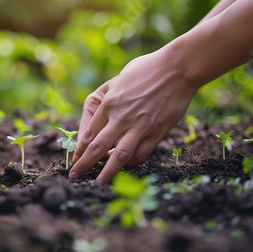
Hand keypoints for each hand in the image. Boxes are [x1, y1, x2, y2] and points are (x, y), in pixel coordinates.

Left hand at [69, 51, 197, 183]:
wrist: (177, 68)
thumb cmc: (146, 69)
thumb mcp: (118, 80)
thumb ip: (108, 98)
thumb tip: (99, 116)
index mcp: (108, 103)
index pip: (89, 133)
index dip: (80, 149)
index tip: (75, 159)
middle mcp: (120, 117)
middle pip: (97, 147)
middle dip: (84, 164)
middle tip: (75, 176)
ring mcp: (139, 126)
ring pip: (118, 156)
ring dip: (107, 172)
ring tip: (99, 183)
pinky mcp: (156, 132)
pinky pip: (140, 154)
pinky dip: (131, 163)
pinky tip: (126, 166)